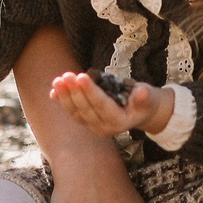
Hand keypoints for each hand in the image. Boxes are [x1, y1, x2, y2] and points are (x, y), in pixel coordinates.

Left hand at [49, 71, 172, 137]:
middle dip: (75, 91)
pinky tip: (53, 90)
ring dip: (65, 96)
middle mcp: (105, 128)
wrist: (141, 113)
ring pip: (76, 112)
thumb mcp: (149, 97)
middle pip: (86, 109)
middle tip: (67, 75)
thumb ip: (145, 96)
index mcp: (120, 122)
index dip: (91, 91)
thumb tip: (142, 92)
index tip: (81, 77)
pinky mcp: (87, 122)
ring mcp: (94, 127)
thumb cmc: (145, 101)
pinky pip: (73, 112)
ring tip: (59, 80)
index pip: (102, 105)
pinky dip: (62, 101)